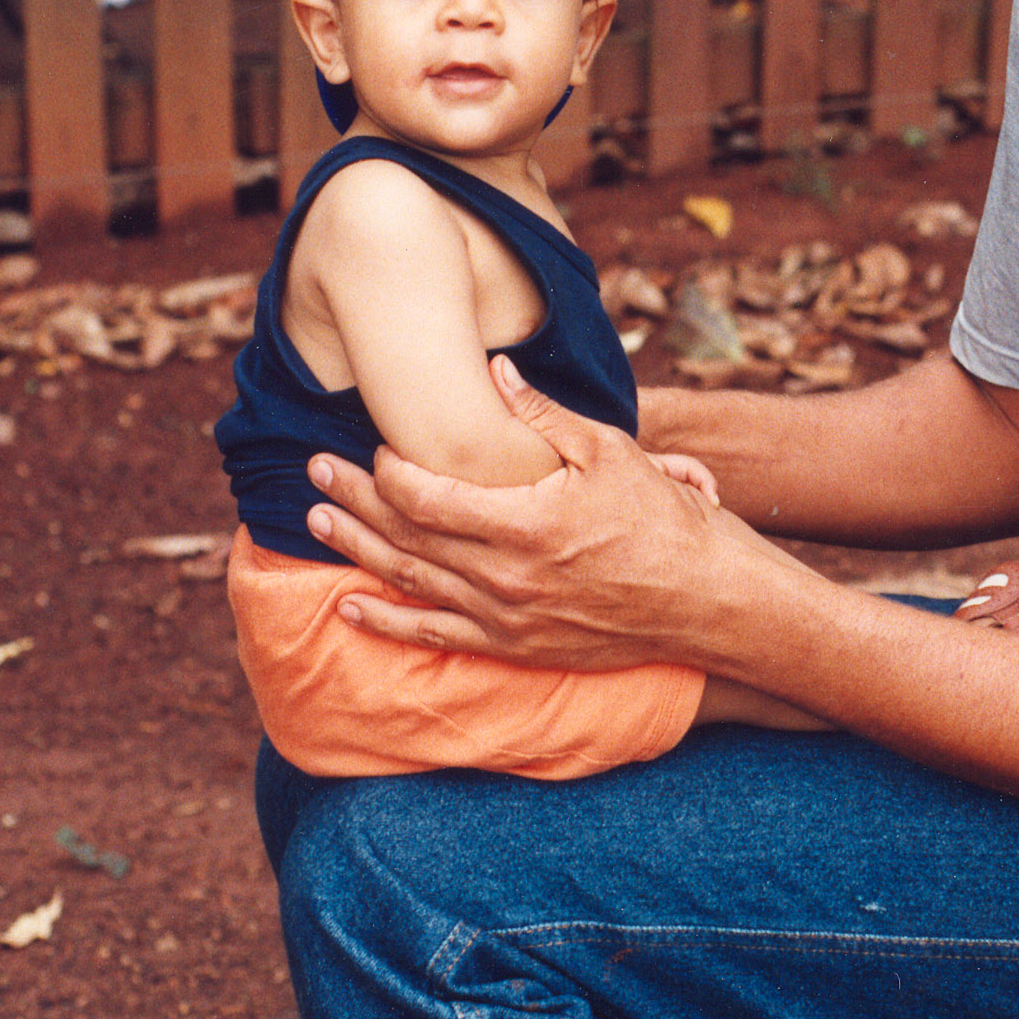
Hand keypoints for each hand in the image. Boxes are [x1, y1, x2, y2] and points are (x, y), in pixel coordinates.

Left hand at [302, 356, 751, 669]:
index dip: (389, 469)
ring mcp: (507, 618)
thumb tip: (492, 371)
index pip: (427, 495)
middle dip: (354, 500)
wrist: (704, 598)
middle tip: (314, 471)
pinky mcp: (515, 647)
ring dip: (358, 551)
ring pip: (411, 582)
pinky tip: (351, 607)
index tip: (373, 445)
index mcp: (524, 521)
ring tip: (316, 522)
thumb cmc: (663, 518)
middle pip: (406, 534)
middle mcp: (505, 576)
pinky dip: (388, 622)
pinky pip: (436, 637)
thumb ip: (541, 415)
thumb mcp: (608, 451)